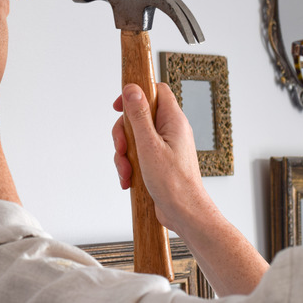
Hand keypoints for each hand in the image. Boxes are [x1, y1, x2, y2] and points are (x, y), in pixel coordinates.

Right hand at [111, 83, 206, 231]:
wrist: (184, 213)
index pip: (155, 91)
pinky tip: (129, 179)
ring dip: (124, 154)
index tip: (118, 106)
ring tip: (126, 171)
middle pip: (138, 116)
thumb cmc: (173, 183)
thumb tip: (132, 89)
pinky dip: (130, 165)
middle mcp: (170, 130)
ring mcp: (165, 146)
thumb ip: (139, 115)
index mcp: (173, 121)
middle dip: (124, 134)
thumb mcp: (149, 145)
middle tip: (122, 148)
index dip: (135, 94)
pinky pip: (138, 154)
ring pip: (134, 138)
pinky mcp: (159, 160)